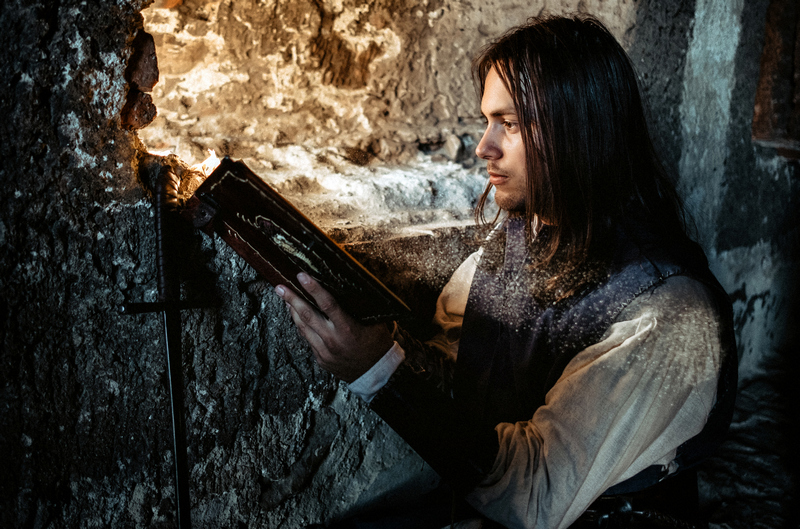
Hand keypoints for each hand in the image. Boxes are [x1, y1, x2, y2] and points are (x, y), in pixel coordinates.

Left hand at [275, 273, 394, 382]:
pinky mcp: (321, 360)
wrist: (376, 373)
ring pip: (303, 328)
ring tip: (285, 299)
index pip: (327, 303)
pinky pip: (308, 340)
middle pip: (307, 316)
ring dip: (293, 312)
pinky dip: (302, 327)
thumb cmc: (377, 343)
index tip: (301, 276)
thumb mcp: (374, 322)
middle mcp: (334, 340)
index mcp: (348, 328)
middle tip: (280, 287)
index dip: (313, 288)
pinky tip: (298, 318)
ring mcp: (325, 352)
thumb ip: (359, 307)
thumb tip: (347, 286)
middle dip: (292, 299)